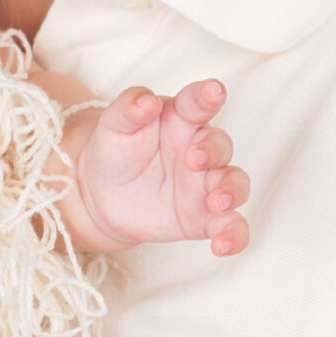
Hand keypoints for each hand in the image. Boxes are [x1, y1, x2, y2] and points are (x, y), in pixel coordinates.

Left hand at [70, 80, 252, 255]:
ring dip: (231, 191)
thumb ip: (129, 108)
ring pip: (235, 183)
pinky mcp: (204, 217)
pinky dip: (234, 235)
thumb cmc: (114, 150)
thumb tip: (146, 99)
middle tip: (193, 159)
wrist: (101, 195)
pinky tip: (223, 245)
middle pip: (220, 144)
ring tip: (216, 201)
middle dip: (213, 150)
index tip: (213, 91)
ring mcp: (205, 184)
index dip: (207, 95)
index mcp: (180, 119)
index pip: (198, 102)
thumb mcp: (113, 126)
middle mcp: (200, 149)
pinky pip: (230, 225)